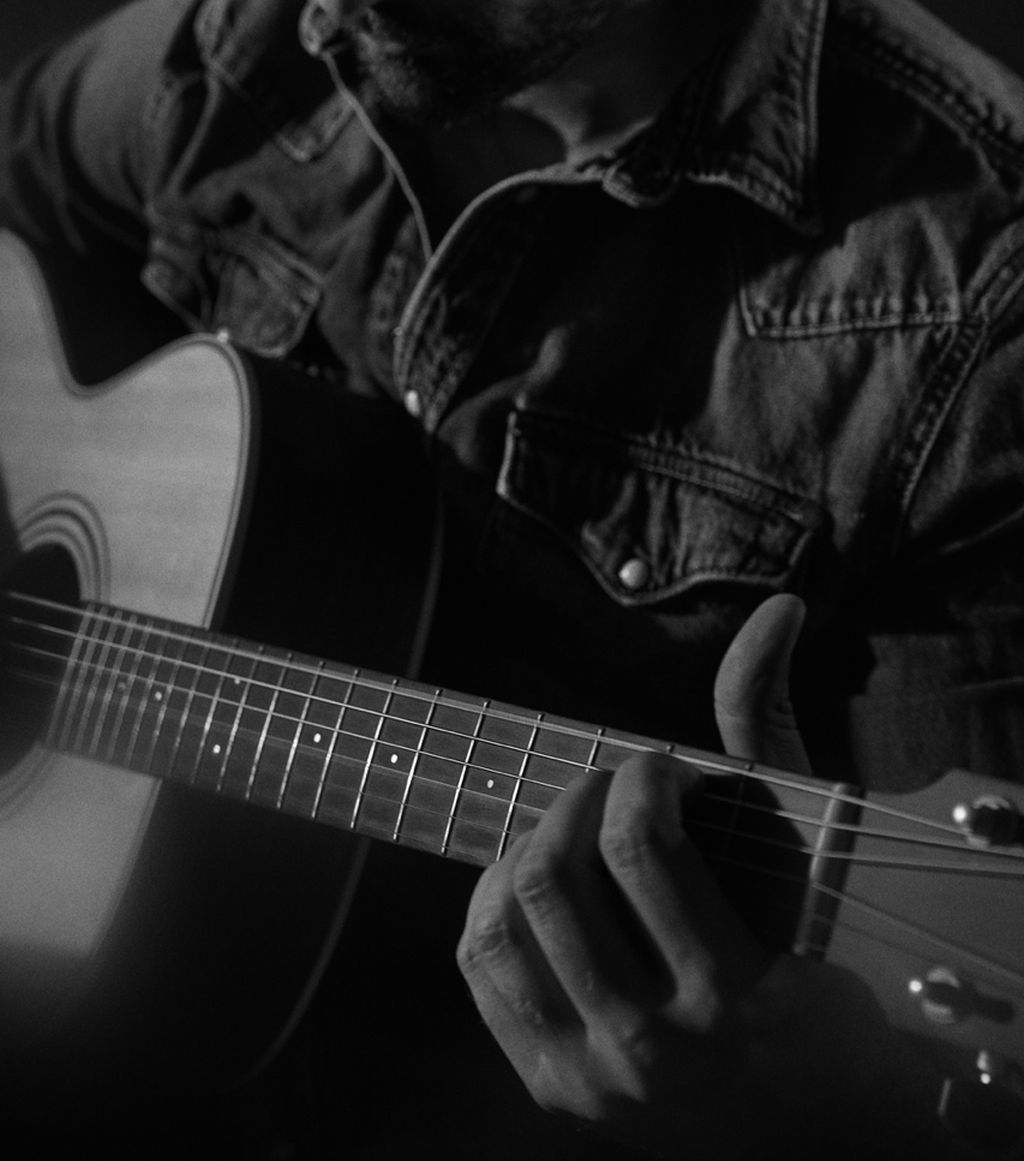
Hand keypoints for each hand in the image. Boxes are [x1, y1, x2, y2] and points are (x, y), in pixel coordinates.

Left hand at [456, 596, 926, 1157]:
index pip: (639, 845)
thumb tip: (778, 609)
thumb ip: (774, 733)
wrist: (808, 1118)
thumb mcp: (809, 860)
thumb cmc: (813, 965)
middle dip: (575, 798)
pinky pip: (479, 966)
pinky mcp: (550, 1085)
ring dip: (526, 844)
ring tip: (572, 831)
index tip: (660, 768)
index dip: (639, 775)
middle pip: (553, 875)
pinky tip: (538, 880)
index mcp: (732, 993)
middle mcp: (653, 1048)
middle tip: (611, 788)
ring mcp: (593, 1075)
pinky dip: (494, 899)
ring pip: (500, 919)